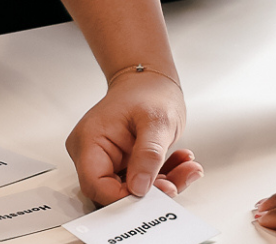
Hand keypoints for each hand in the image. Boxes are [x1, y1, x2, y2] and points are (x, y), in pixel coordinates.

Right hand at [65, 70, 201, 204]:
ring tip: (186, 169)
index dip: (123, 196)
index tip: (152, 195)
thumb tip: (140, 187)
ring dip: (163, 183)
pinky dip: (163, 177)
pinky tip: (180, 164)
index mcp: (89, 140)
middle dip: (150, 191)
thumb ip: (148, 154)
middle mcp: (92, 153)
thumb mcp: (156, 120)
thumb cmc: (148, 90)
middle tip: (176, 182)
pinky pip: (141, 182)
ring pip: (131, 190)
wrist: (150, 79)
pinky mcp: (123, 164)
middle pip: (114, 192)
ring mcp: (108, 160)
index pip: (96, 184)